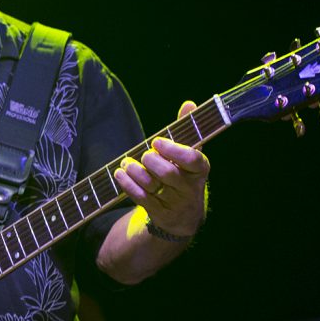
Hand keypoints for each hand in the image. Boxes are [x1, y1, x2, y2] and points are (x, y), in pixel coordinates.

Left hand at [113, 100, 209, 237]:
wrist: (183, 216)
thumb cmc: (184, 176)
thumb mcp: (190, 155)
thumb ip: (187, 131)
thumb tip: (188, 104)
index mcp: (199, 169)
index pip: (192, 159)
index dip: (173, 150)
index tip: (157, 141)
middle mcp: (188, 187)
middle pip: (168, 173)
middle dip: (151, 161)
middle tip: (143, 154)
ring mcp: (173, 202)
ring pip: (152, 186)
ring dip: (135, 172)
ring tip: (127, 162)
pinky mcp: (158, 212)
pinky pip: (140, 197)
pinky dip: (128, 185)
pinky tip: (120, 174)